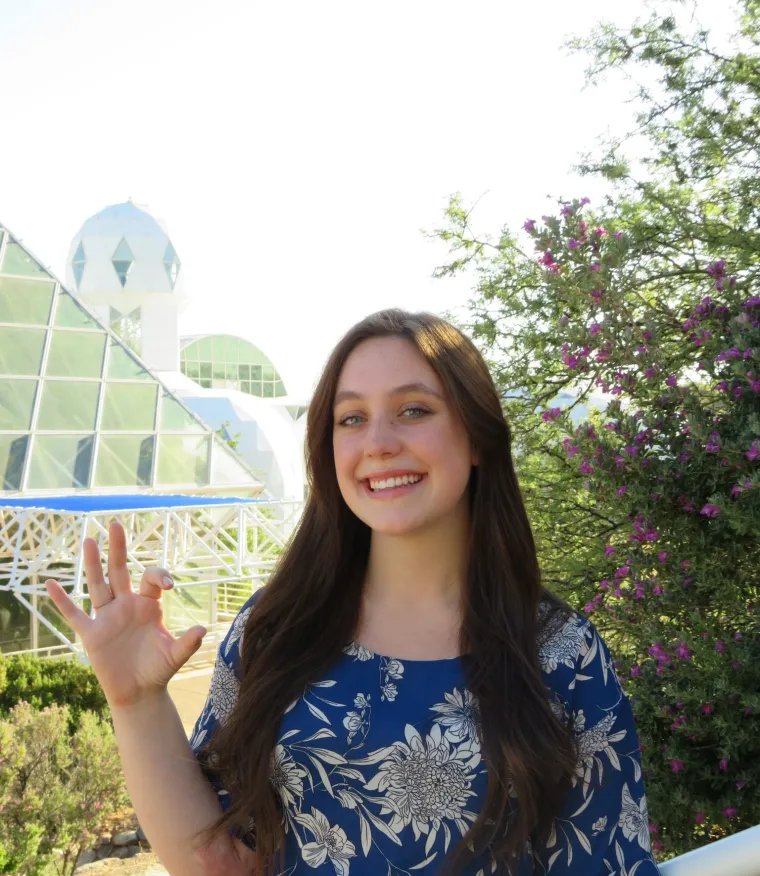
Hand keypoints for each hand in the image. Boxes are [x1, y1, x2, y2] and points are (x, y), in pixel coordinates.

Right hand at [45, 520, 206, 708]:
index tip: (167, 585)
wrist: (139, 692)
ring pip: (97, 585)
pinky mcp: (91, 634)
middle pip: (119, 571)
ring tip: (89, 540)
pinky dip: (62, 601)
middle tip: (115, 524)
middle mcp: (126, 605)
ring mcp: (107, 618)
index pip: (151, 579)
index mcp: (148, 605)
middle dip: (118, 548)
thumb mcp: (175, 656)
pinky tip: (50, 584)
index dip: (159, 576)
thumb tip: (202, 629)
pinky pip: (74, 615)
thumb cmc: (158, 670)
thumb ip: (187, 643)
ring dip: (92, 564)